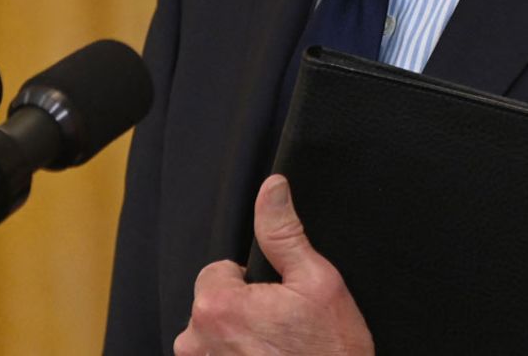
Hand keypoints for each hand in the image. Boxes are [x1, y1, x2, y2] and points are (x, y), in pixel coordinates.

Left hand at [173, 174, 373, 354]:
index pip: (217, 272)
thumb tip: (272, 188)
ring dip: (238, 342)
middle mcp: (196, 342)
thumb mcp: (318, 282)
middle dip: (243, 312)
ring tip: (277, 353)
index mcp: (217, 305)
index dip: (252, 283)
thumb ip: (284, 233)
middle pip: (213, 306)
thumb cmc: (331, 353)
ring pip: (213, 339)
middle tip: (282, 331)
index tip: (279, 303)